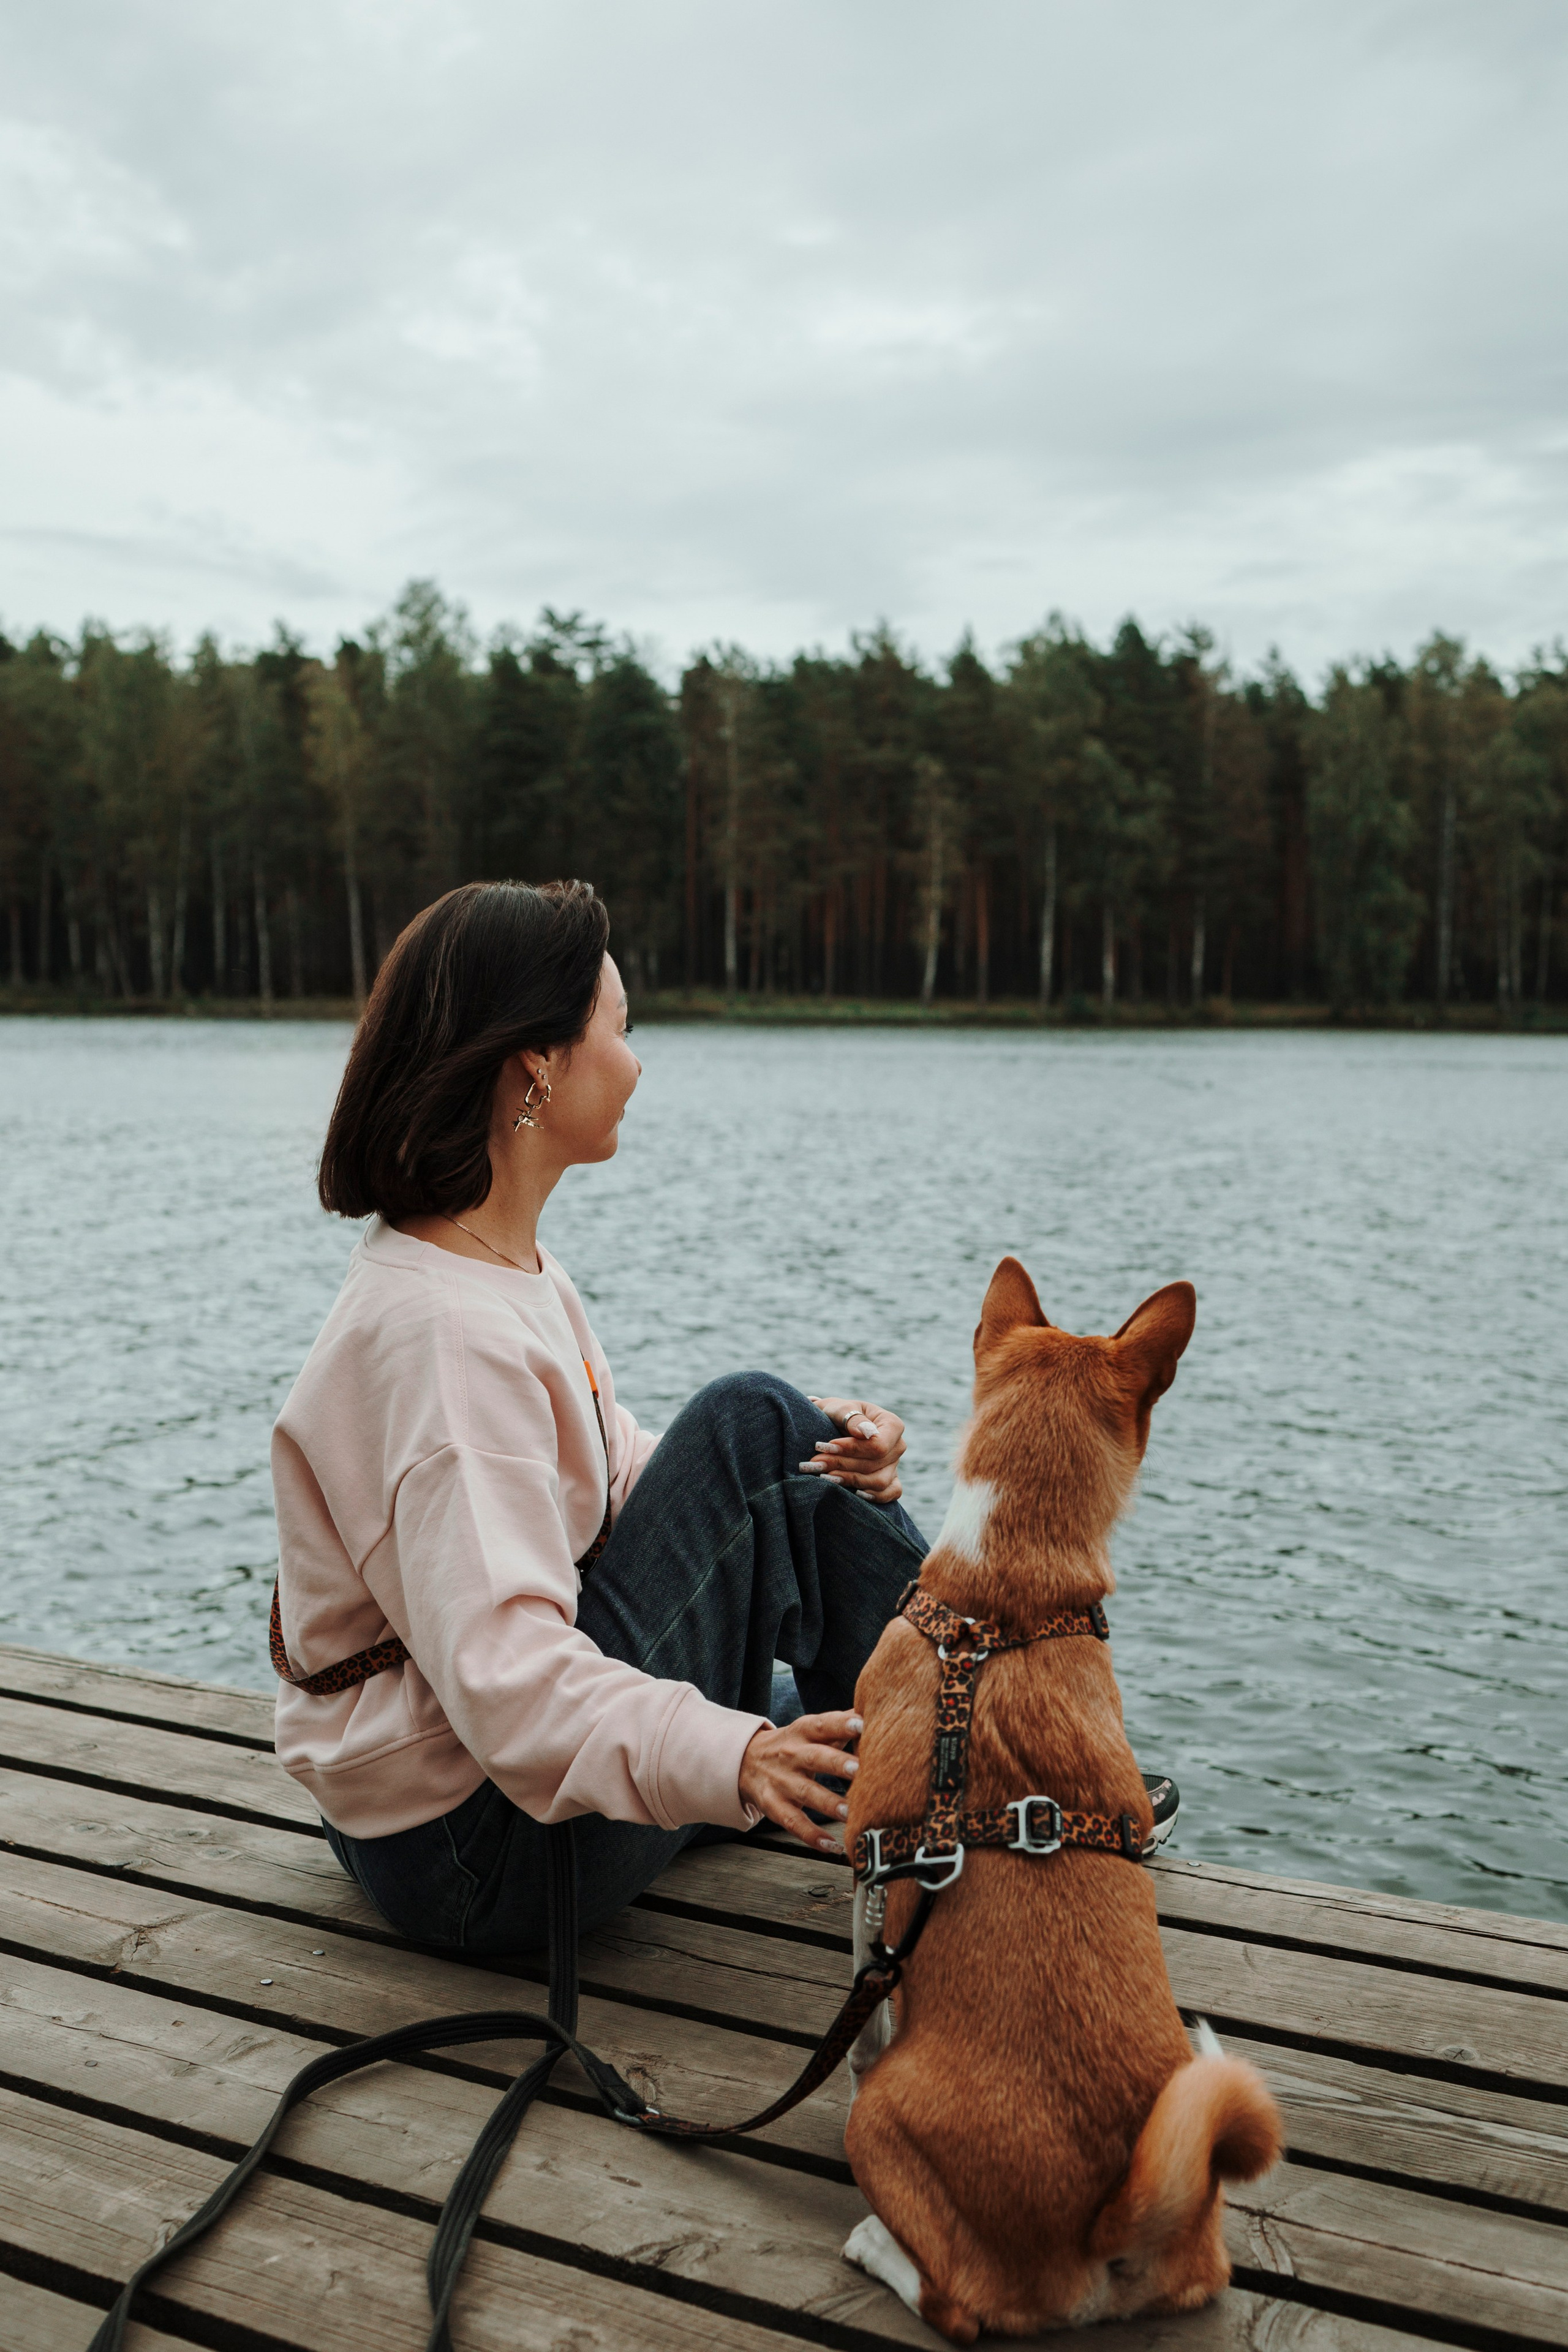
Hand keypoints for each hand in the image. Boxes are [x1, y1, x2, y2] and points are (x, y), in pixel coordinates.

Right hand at [738, 1709, 861, 1851]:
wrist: (746, 1761)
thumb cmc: (794, 1744)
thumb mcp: (811, 1728)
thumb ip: (841, 1721)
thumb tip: (873, 1707)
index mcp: (803, 1731)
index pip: (823, 1724)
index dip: (842, 1724)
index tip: (862, 1724)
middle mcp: (791, 1754)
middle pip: (815, 1758)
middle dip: (837, 1764)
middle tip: (859, 1770)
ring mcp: (781, 1782)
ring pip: (805, 1793)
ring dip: (829, 1804)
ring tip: (851, 1814)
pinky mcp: (774, 1806)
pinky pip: (793, 1823)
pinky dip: (812, 1837)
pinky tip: (833, 1846)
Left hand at [801, 1396, 906, 1502]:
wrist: (832, 1426)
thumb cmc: (837, 1414)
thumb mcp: (839, 1408)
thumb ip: (851, 1418)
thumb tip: (867, 1433)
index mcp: (892, 1424)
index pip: (878, 1445)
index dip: (853, 1449)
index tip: (826, 1446)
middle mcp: (897, 1446)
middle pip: (874, 1464)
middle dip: (842, 1464)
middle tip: (814, 1462)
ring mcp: (894, 1465)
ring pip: (878, 1482)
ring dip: (849, 1480)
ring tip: (823, 1476)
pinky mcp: (889, 1481)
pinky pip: (890, 1494)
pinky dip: (873, 1496)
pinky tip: (853, 1493)